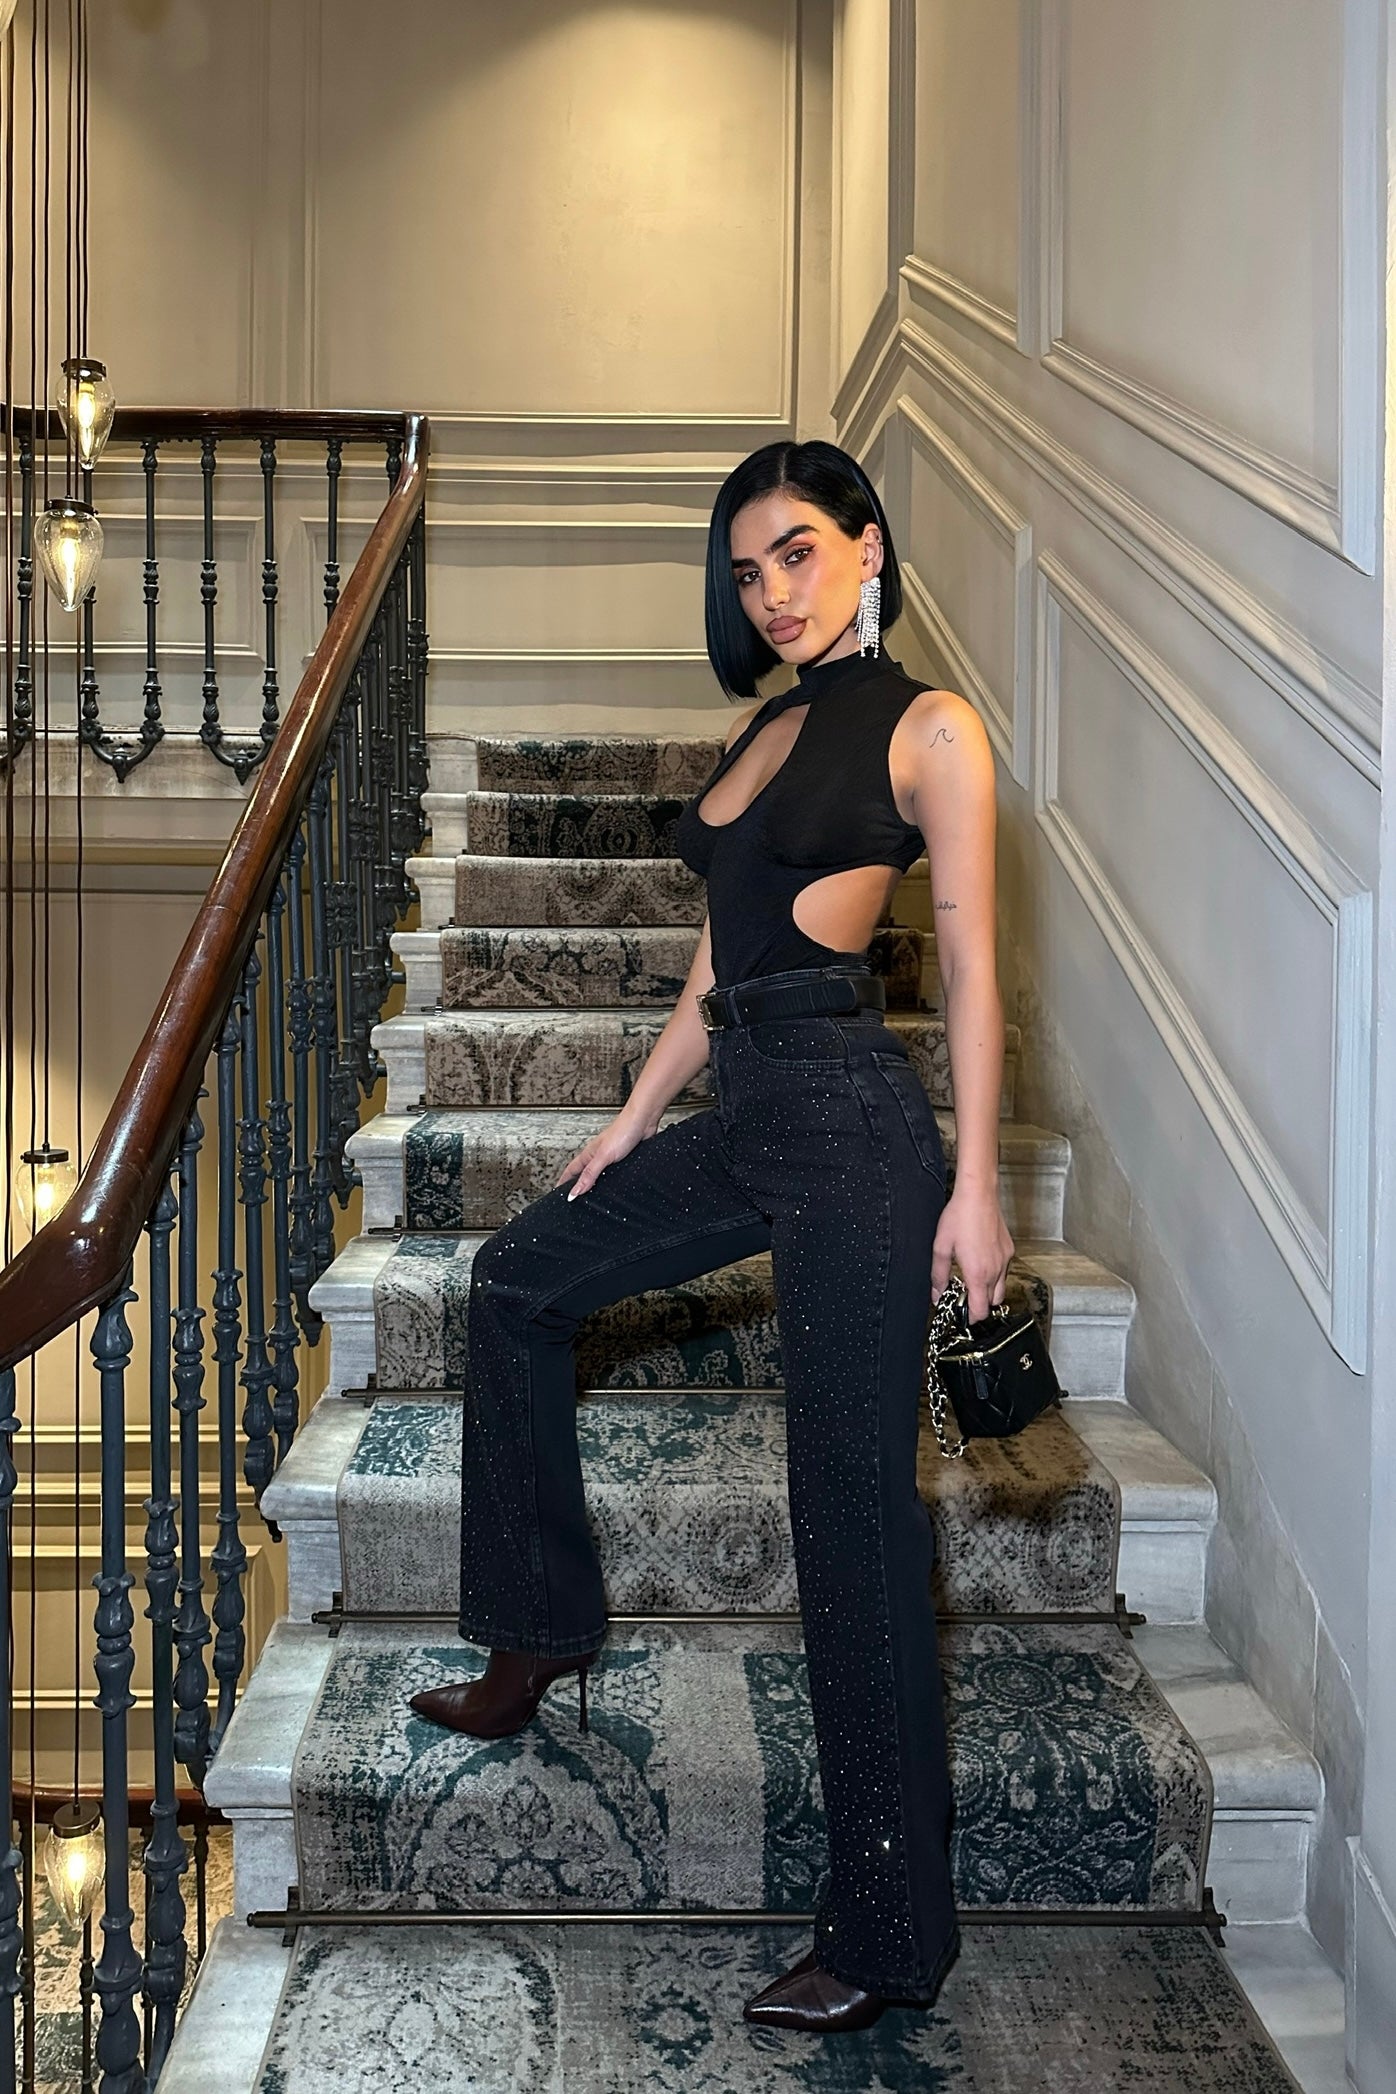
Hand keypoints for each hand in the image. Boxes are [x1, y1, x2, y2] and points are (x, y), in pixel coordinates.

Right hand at [554, 1107, 656, 1199]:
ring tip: (589, 1192)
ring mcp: (610, 1157)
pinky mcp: (624, 1158)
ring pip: (598, 1173)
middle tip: (571, 1194)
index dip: (563, 1182)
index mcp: (589, 1154)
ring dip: (593, 1182)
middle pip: (583, 1172)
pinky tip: (613, 1183)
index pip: (571, 1171)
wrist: (644, 1120)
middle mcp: (598, 1155)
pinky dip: (610, 1179)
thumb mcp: (603, 1156)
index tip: (557, 1191)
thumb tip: (575, 1191)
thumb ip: (589, 1174)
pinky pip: (613, 1172)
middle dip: (576, 1183)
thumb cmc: (623, 1130)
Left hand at [930, 1180, 1013, 1320]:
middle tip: (964, 1296)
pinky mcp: (1009, 1250)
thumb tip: (936, 1294)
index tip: (962, 1315)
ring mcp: (1005, 1260)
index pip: (980, 1310)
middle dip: (979, 1305)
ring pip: (1000, 1288)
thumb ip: (938, 1275)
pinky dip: (995, 1275)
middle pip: (992, 1303)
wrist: (978, 1195)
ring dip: (988, 1291)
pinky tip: (981, 1262)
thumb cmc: (959, 1217)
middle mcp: (995, 1270)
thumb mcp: (941, 1248)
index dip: (971, 1318)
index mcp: (978, 1274)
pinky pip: (1004, 1271)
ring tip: (972, 1279)